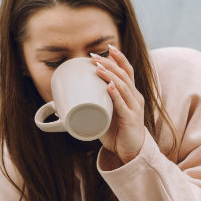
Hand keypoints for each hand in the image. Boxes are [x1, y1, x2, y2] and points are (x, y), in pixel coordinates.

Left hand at [93, 45, 145, 162]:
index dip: (119, 58)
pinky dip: (115, 94)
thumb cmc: (118, 133)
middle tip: (94, 57)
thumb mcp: (107, 114)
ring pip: (123, 86)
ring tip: (97, 68)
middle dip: (109, 64)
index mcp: (131, 94)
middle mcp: (135, 98)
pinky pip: (123, 105)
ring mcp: (134, 108)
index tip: (107, 48)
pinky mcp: (131, 120)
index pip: (128, 71)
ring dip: (109, 75)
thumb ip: (94, 106)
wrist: (132, 152)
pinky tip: (109, 86)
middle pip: (124, 75)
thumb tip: (64, 104)